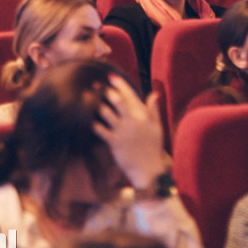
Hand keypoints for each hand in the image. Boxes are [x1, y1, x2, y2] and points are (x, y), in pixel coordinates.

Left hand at [94, 74, 169, 188]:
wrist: (148, 170)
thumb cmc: (153, 148)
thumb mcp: (158, 127)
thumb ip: (154, 110)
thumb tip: (154, 94)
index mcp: (143, 116)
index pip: (130, 95)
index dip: (120, 84)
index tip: (111, 76)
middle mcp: (132, 121)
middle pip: (117, 101)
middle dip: (105, 91)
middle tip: (96, 85)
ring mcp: (122, 131)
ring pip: (106, 113)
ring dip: (97, 104)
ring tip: (89, 98)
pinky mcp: (114, 143)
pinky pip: (100, 130)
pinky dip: (94, 124)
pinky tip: (89, 119)